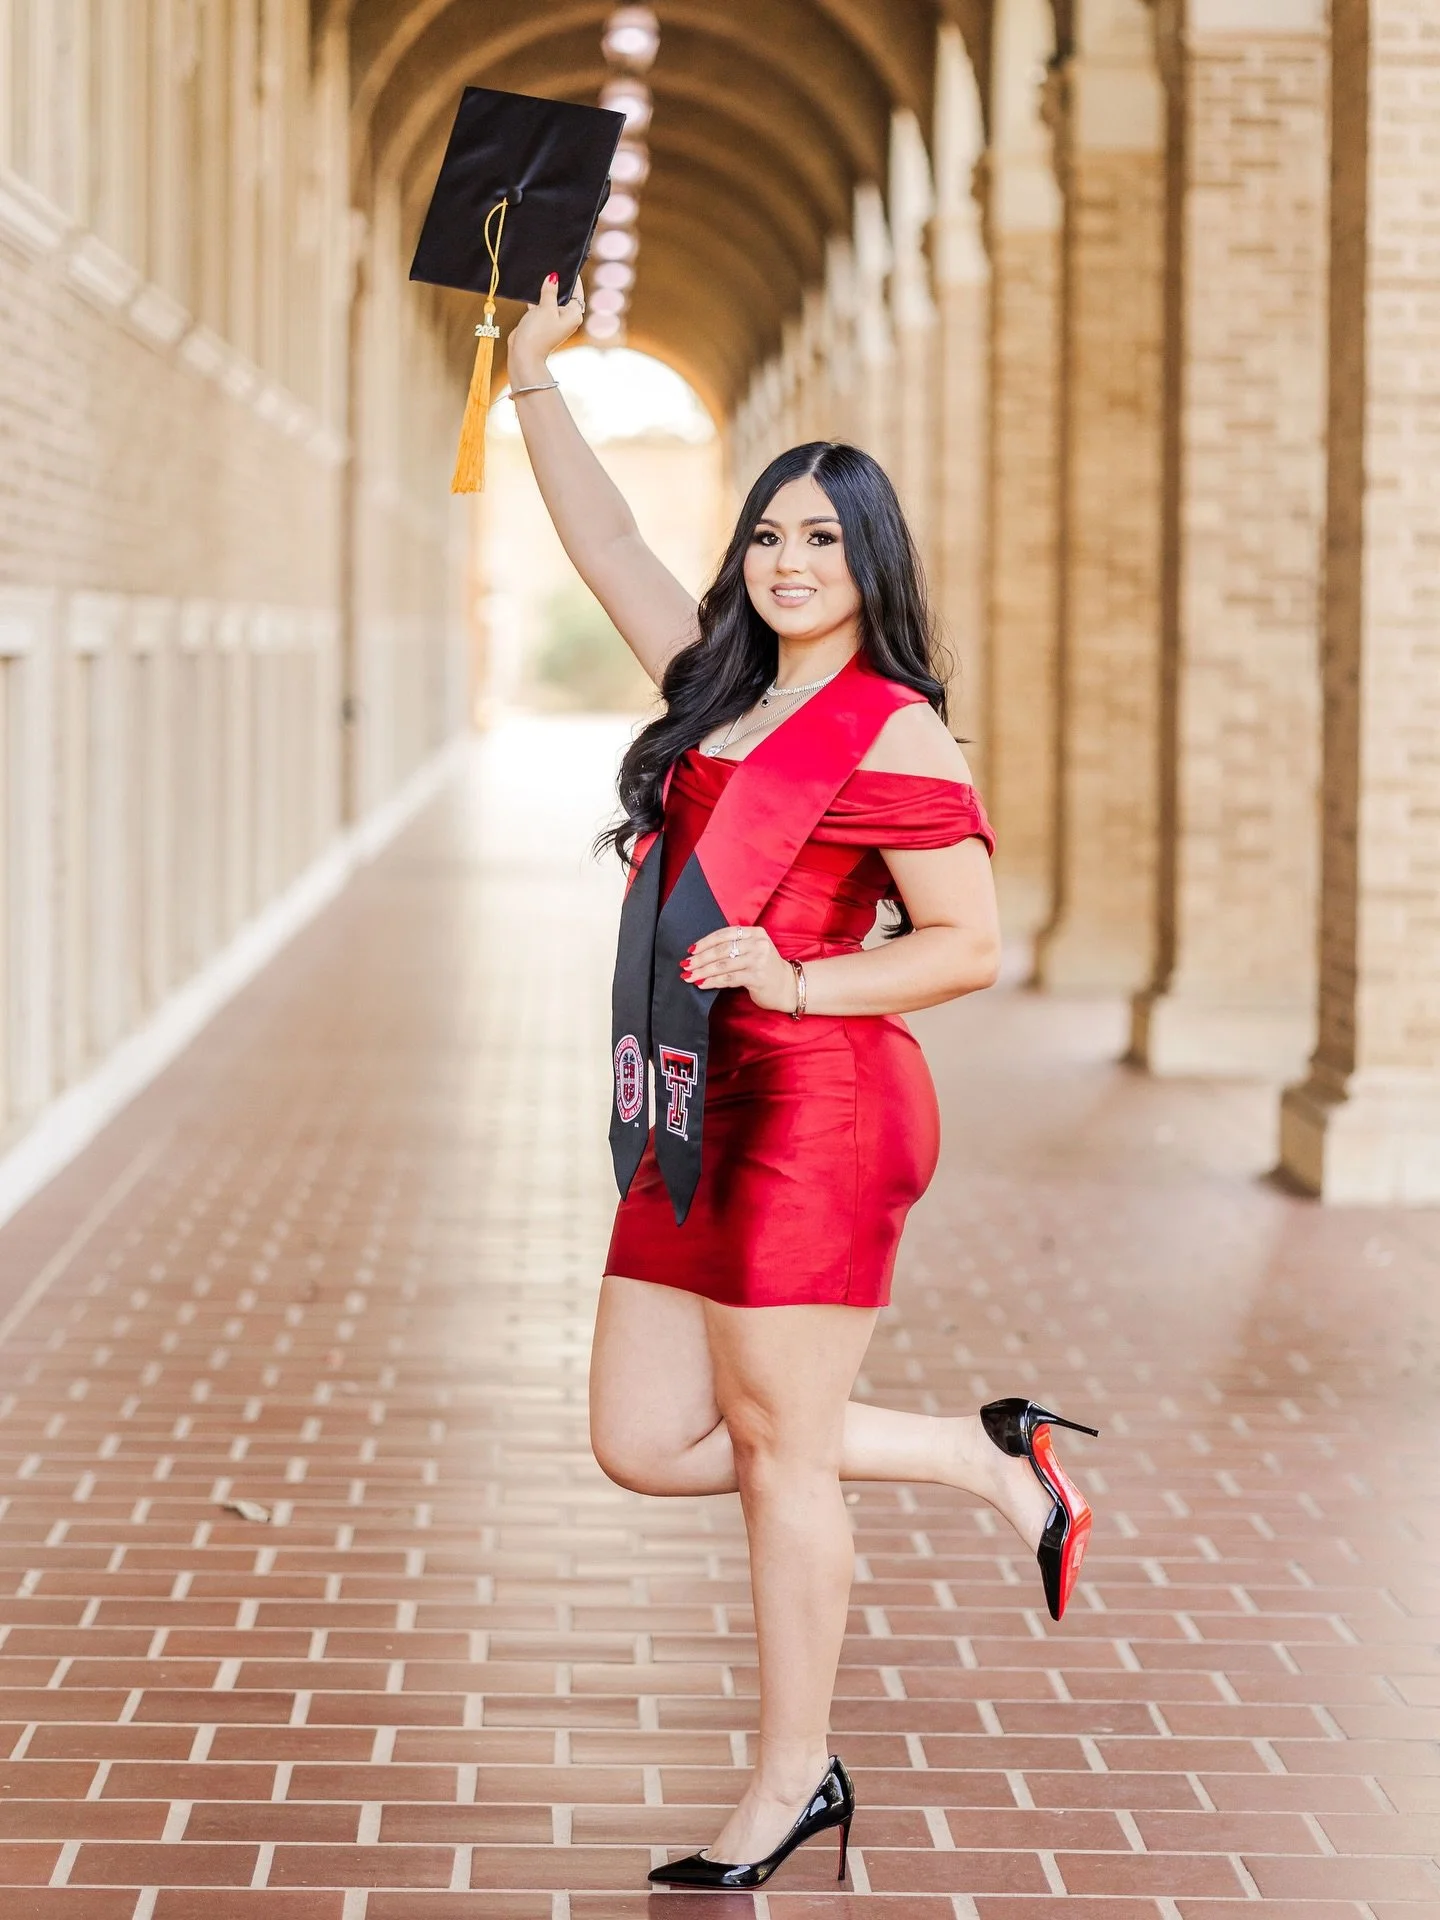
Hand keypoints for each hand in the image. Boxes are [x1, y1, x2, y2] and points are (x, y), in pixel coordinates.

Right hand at [507, 271, 584, 382]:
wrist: (523, 353)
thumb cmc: (538, 332)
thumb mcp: (546, 308)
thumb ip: (550, 291)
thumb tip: (553, 277)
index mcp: (574, 314)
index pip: (577, 291)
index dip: (572, 278)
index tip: (567, 264)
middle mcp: (566, 317)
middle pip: (565, 294)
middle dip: (557, 282)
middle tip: (551, 264)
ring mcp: (554, 320)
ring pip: (551, 299)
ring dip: (546, 290)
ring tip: (540, 273)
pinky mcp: (542, 321)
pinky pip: (541, 305)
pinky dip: (537, 298)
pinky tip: (531, 288)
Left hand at [683, 926, 797, 1013]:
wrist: (789, 986)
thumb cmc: (765, 969)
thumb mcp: (754, 950)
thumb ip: (735, 946)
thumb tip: (701, 953)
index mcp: (756, 933)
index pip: (724, 934)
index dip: (705, 942)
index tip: (691, 950)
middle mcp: (758, 944)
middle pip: (722, 949)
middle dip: (700, 958)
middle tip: (685, 965)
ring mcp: (758, 960)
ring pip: (723, 964)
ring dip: (703, 971)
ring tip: (689, 976)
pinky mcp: (757, 976)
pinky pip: (729, 978)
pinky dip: (713, 981)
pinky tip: (702, 984)